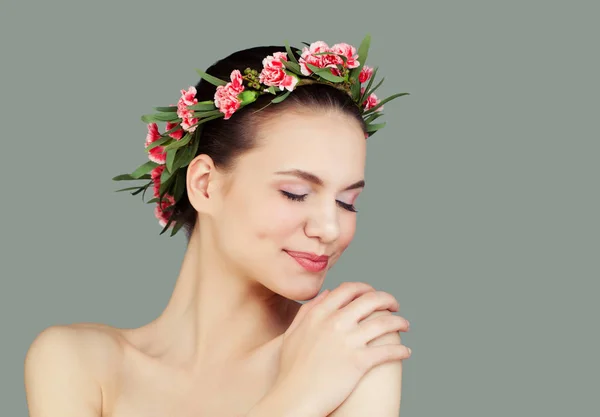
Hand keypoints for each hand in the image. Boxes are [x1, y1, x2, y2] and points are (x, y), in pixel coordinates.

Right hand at [271, 282, 410, 416]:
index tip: (373, 294)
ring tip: (405, 325)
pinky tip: (406, 352)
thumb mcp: (294, 333)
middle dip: (388, 300)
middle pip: (371, 300)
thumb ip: (309, 310)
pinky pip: (388, 351)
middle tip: (394, 306)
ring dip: (400, 321)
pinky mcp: (359, 362)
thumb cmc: (292, 370)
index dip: (366, 289)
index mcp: (320, 313)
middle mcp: (335, 322)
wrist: (295, 398)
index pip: (349, 289)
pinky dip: (401, 350)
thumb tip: (326, 294)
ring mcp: (348, 341)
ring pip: (385, 323)